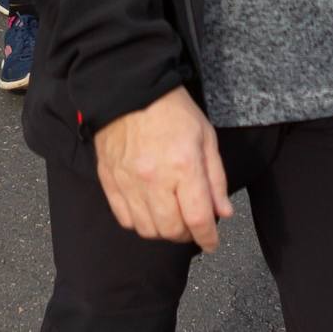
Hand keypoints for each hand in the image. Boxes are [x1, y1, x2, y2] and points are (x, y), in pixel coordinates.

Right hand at [92, 87, 233, 251]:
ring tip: (170, 218)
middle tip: (192, 226)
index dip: (208, 238)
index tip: (211, 243)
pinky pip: (124, 218)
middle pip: (171, 230)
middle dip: (187, 235)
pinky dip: (139, 222)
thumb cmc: (172, 110)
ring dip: (163, 231)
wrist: (129, 89)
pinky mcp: (109, 180)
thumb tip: (223, 212)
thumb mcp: (206, 137)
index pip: (198, 219)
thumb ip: (215, 179)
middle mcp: (154, 179)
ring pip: (147, 229)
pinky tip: (148, 211)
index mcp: (184, 166)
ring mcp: (128, 182)